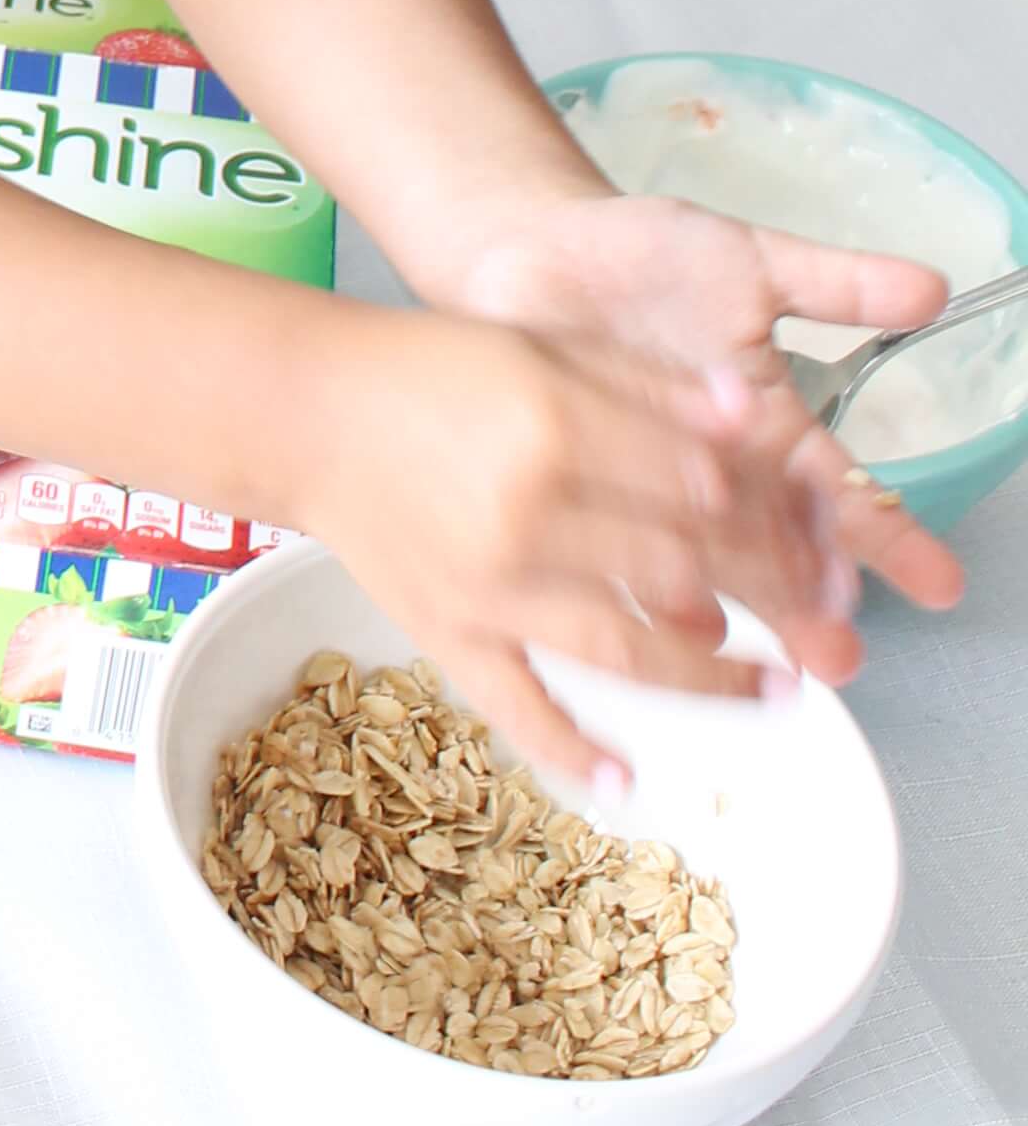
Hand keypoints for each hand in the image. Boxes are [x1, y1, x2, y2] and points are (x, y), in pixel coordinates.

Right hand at [293, 305, 949, 794]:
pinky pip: (516, 704)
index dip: (772, 512)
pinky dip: (569, 748)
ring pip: (626, 648)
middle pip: (683, 568)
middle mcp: (528, 510)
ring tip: (778, 692)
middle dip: (769, 595)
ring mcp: (488, 584)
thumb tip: (755, 413)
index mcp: (555, 422)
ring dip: (713, 679)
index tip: (813, 529)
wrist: (301, 412)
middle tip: (824, 613)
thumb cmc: (423, 367)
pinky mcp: (447, 632)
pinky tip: (622, 779)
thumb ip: (647, 382)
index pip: (700, 482)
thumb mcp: (540, 345)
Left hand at [451, 190, 963, 629]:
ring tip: (772, 648)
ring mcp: (648, 486)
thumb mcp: (749, 261)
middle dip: (814, 600)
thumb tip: (934, 289)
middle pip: (780, 549)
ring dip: (745, 606)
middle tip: (842, 654)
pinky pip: (615, 544)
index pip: (842, 492)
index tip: (938, 583)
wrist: (530, 248)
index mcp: (765, 428)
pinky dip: (647, 580)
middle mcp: (714, 472)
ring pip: (708, 559)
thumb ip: (838, 283)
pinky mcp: (581, 488)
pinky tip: (677, 621)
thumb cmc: (642, 259)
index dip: (892, 537)